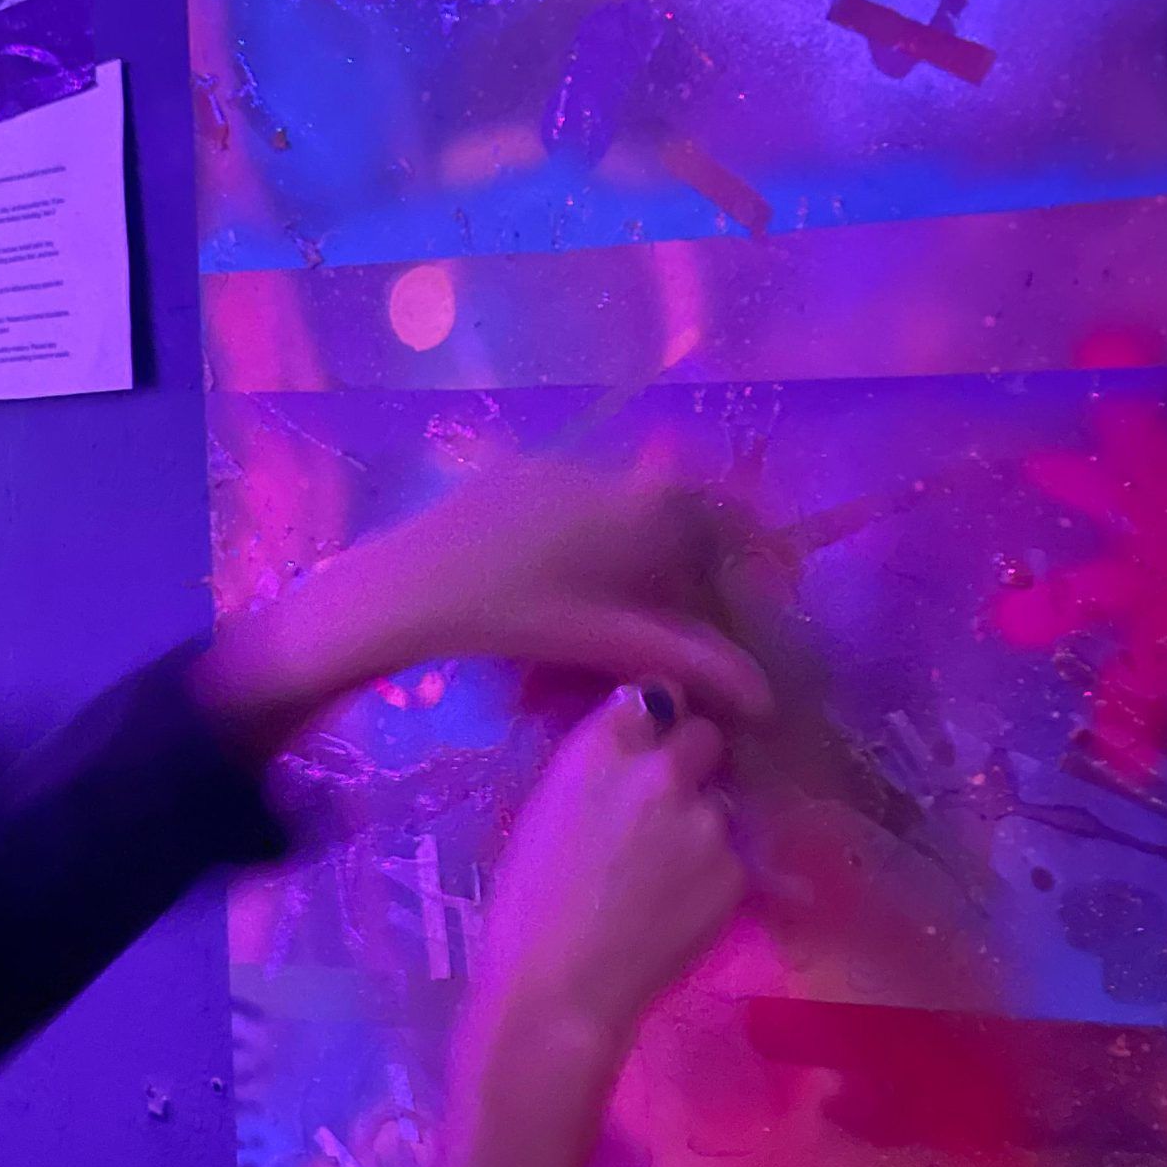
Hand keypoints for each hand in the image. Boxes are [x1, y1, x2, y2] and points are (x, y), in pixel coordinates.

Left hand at [192, 458, 771, 760]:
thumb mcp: (603, 642)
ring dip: (647, 549)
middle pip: (680, 511)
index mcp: (645, 506)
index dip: (754, 554)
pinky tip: (575, 584)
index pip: (727, 520)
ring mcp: (563, 465)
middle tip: (694, 614)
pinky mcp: (518, 471)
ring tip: (636, 606)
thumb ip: (686, 662)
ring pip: (630, 503)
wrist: (402, 588)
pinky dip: (600, 537)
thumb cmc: (509, 617)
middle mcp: (612, 471)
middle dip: (695, 560)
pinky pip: (585, 499)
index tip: (761, 591)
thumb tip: (763, 701)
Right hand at [441, 690, 745, 1166]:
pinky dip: (711, 876)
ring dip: (701, 823)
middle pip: (705, 734)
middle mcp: (664, 769)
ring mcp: (708, 820)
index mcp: (603, 745)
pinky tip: (673, 909)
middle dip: (690, 760)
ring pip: (720, 801)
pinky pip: (731, 857)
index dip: (656, 719)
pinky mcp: (736, 871)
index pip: (657, 690)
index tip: (649, 738)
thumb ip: (597, 765)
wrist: (557, 989)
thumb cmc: (524, 904)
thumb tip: (636, 742)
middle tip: (663, 805)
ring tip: (660, 875)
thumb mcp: (546, 807)